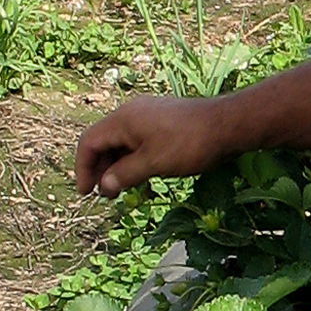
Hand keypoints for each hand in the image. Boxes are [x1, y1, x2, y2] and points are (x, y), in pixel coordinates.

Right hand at [74, 94, 233, 198]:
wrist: (227, 125)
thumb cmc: (188, 144)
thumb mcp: (153, 163)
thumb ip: (124, 175)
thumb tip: (104, 186)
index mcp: (123, 120)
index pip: (89, 142)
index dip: (83, 168)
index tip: (86, 193)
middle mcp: (131, 114)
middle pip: (103, 142)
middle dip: (100, 169)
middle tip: (106, 195)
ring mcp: (147, 116)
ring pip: (121, 143)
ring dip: (118, 166)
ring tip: (122, 190)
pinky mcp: (161, 121)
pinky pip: (137, 141)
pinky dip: (133, 159)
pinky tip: (142, 177)